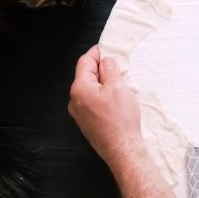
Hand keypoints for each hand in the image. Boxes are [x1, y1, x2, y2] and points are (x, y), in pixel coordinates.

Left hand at [68, 46, 143, 165]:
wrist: (122, 149)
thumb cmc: (120, 119)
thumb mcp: (118, 87)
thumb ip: (110, 70)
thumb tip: (106, 62)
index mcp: (79, 89)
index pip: (84, 63)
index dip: (96, 53)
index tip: (106, 48)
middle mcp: (75, 101)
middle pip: (87, 77)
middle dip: (102, 71)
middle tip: (119, 67)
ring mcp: (81, 115)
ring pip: (91, 92)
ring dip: (105, 86)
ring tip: (122, 87)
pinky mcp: (89, 125)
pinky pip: (95, 105)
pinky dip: (105, 99)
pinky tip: (118, 104)